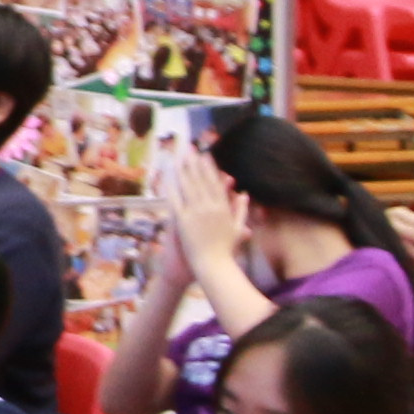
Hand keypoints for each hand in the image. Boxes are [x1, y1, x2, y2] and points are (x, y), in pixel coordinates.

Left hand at [162, 131, 242, 267]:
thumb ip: (241, 210)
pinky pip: (175, 200)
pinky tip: (167, 176)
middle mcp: (210, 207)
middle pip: (200, 179)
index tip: (205, 154)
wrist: (213, 266)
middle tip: (190, 147)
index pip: (215, 182)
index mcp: (223, 208)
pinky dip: (171, 187)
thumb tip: (245, 195)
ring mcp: (196, 213)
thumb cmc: (226, 250)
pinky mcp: (183, 221)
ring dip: (182, 169)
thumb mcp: (237, 228)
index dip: (209, 166)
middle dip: (194, 161)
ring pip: (187, 186)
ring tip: (178, 156)